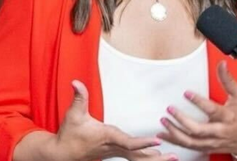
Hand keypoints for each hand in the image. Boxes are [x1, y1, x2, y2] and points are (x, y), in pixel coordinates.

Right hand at [54, 81, 173, 160]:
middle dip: (156, 158)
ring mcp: (116, 152)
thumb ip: (79, 98)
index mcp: (108, 137)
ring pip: (138, 160)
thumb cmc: (69, 135)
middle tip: (174, 157)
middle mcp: (114, 147)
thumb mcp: (73, 115)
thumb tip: (76, 82)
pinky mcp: (116, 153)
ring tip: (174, 158)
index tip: (157, 141)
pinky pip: (135, 158)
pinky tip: (159, 157)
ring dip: (155, 160)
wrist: (62, 154)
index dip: (142, 142)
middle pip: (138, 156)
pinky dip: (148, 158)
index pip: (128, 142)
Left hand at [158, 62, 236, 156]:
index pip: (212, 110)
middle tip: (170, 109)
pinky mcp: (207, 148)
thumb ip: (228, 80)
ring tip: (164, 121)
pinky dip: (175, 141)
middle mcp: (220, 131)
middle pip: (198, 130)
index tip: (186, 93)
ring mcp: (213, 142)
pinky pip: (189, 147)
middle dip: (182, 120)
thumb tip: (222, 64)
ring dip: (175, 133)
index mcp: (228, 117)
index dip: (198, 102)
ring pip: (191, 142)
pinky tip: (164, 134)